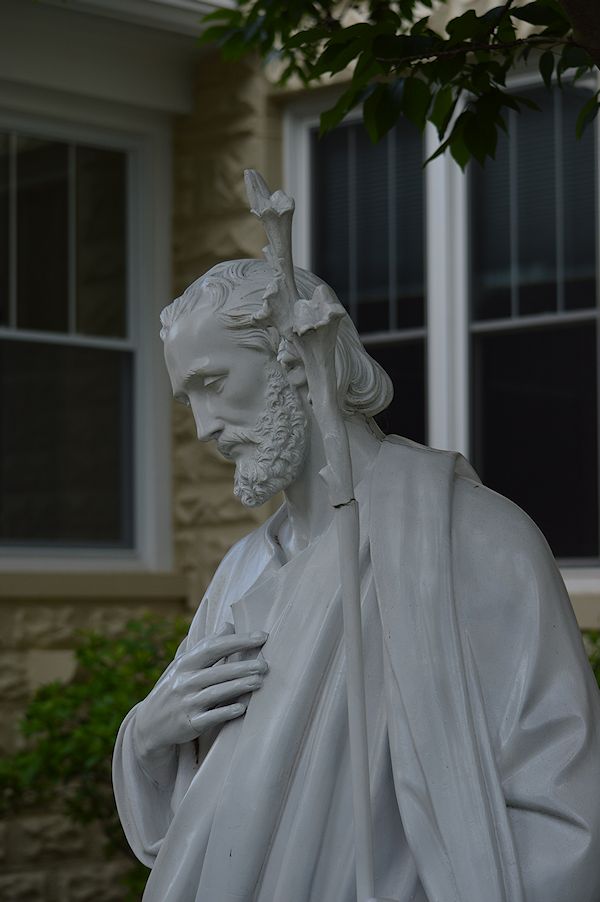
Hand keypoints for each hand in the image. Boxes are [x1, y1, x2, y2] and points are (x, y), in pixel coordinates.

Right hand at [133, 623, 267, 770]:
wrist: (149, 724)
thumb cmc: (174, 688)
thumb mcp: (184, 665)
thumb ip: (207, 646)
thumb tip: (229, 625)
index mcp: (185, 663)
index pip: (214, 647)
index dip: (238, 641)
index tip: (261, 637)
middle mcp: (184, 682)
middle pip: (217, 671)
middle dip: (243, 667)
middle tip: (265, 664)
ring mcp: (186, 703)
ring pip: (216, 692)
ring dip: (239, 686)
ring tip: (259, 681)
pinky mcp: (189, 724)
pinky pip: (210, 717)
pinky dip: (226, 711)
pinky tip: (242, 708)